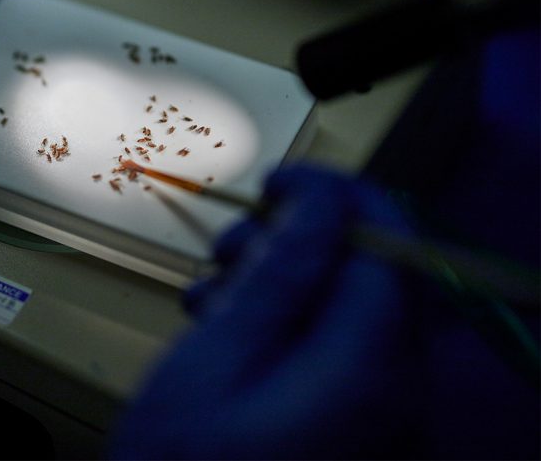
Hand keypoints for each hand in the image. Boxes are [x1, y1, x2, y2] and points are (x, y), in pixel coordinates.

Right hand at [109, 164, 421, 459]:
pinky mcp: (359, 429)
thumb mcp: (219, 357)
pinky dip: (287, 325)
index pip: (388, 239)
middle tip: (228, 249)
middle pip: (373, 273)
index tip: (273, 185)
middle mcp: (398, 390)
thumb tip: (323, 197)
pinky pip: (338, 351)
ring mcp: (383, 416)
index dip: (333, 194)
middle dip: (299, 242)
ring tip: (215, 293)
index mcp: (370, 367)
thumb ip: (281, 274)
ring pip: (350, 309)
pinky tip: (227, 332)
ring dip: (285, 282)